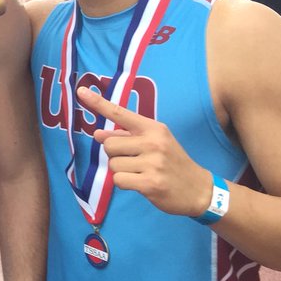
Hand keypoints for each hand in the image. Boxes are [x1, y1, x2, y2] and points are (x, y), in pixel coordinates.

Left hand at [79, 85, 211, 217]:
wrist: (200, 190)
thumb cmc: (172, 162)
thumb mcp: (154, 143)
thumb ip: (126, 137)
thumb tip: (98, 134)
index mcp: (153, 128)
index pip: (120, 113)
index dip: (98, 103)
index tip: (80, 91)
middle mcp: (153, 142)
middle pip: (109, 145)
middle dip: (116, 155)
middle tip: (135, 161)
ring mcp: (152, 163)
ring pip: (113, 164)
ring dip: (121, 171)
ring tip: (140, 172)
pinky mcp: (150, 183)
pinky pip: (118, 180)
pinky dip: (125, 183)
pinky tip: (141, 184)